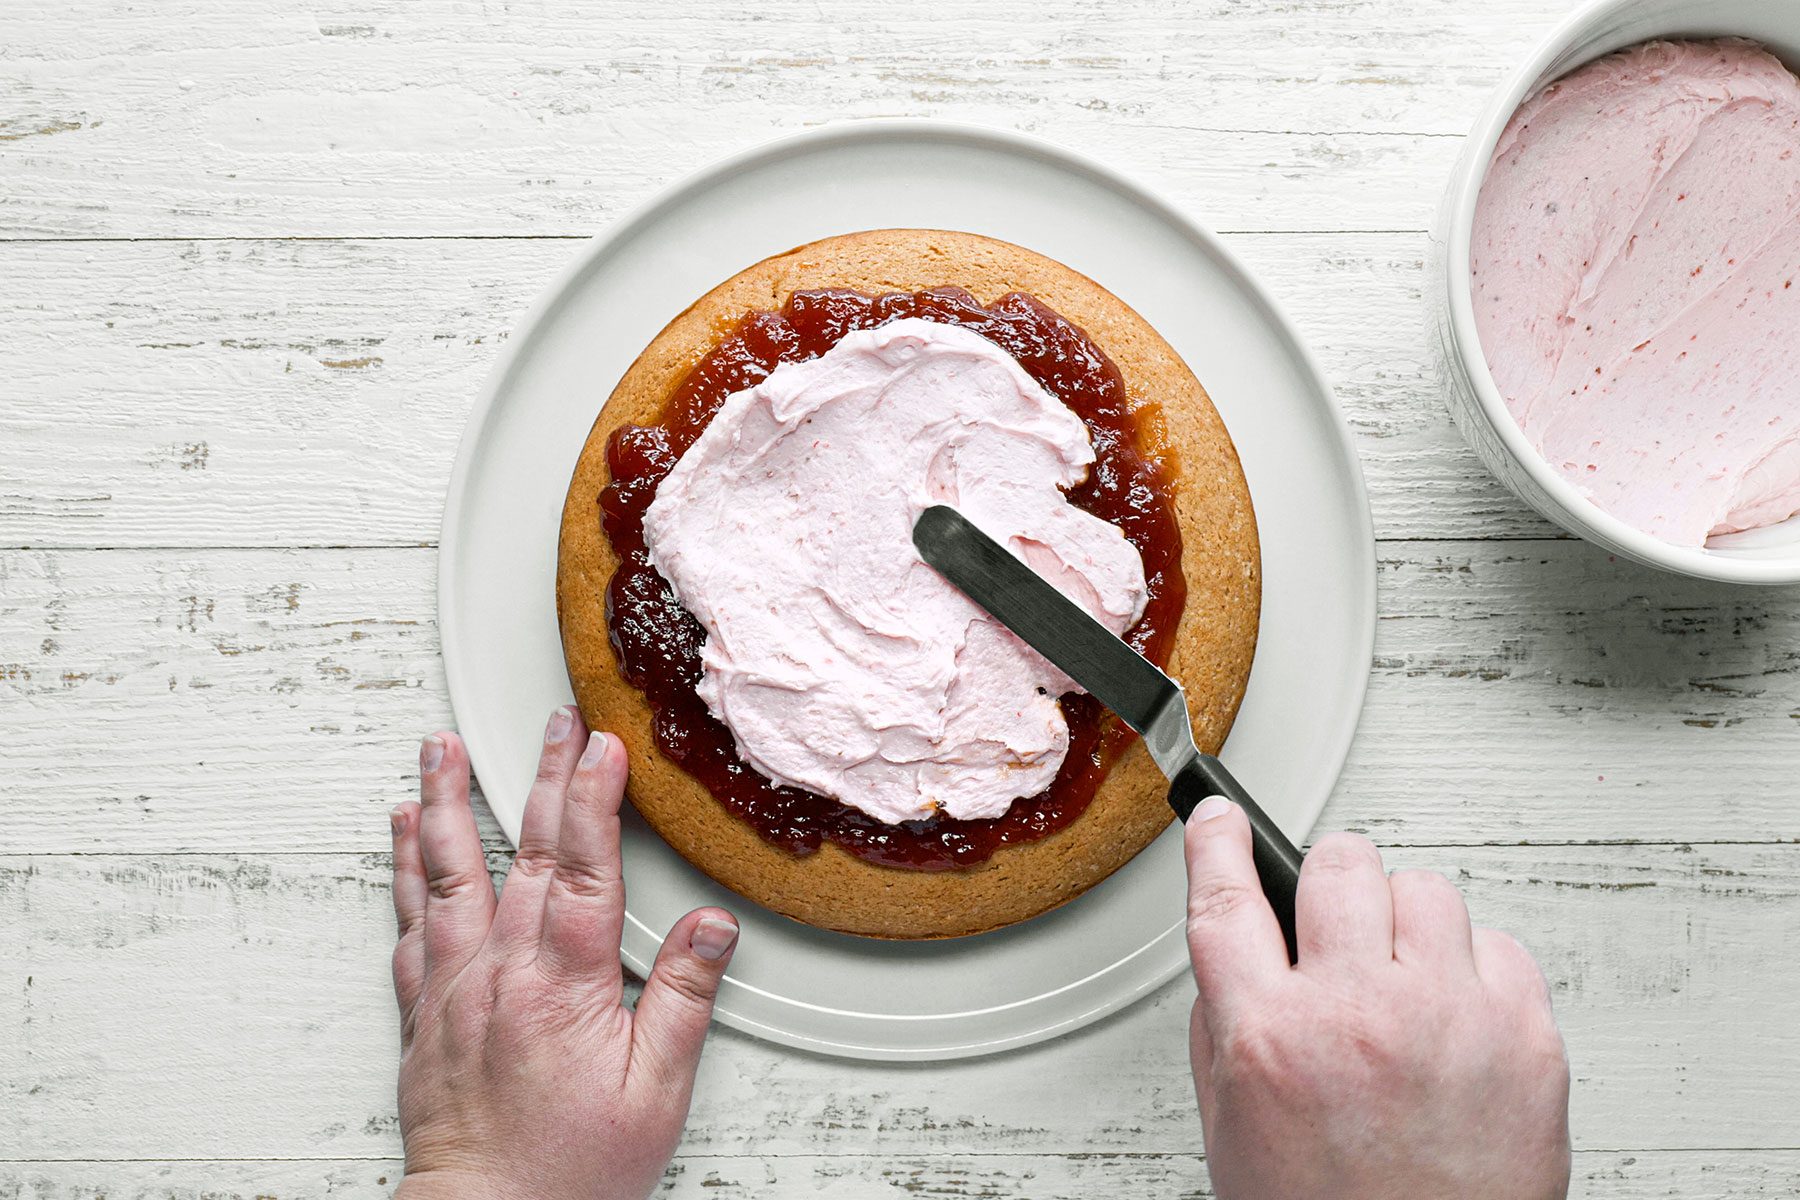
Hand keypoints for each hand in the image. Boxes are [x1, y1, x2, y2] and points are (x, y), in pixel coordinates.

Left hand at [388, 708, 740, 1199]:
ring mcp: (454, 985)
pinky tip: (404, 832)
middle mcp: (500, 972)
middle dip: (542, 775)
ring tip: (439, 746)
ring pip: (447, 872)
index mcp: (561, 984)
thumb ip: (682, 1000)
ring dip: (446, 802)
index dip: (593, 798)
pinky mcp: (424, 1010)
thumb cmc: (571, 1170)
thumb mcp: (655, 1092)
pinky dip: (405, 869)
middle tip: (554, 720)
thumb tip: (712, 929)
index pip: (583, 866)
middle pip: (523, 850)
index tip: (603, 745)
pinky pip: (409, 922)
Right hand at [1183, 798, 1569, 1199]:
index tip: (1219, 818)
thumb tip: (1237, 954)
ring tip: (1400, 981)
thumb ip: (1223, 1031)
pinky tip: (1451, 1015)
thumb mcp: (1233, 1131)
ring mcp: (1449, 1019)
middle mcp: (1359, 1016)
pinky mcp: (1526, 1038)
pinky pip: (1498, 945)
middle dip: (1329, 881)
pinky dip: (1471, 970)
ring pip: (1424, 890)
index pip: (1226, 901)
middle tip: (1333, 919)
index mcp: (1271, 1039)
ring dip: (1402, 923)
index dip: (1216, 843)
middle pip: (1339, 865)